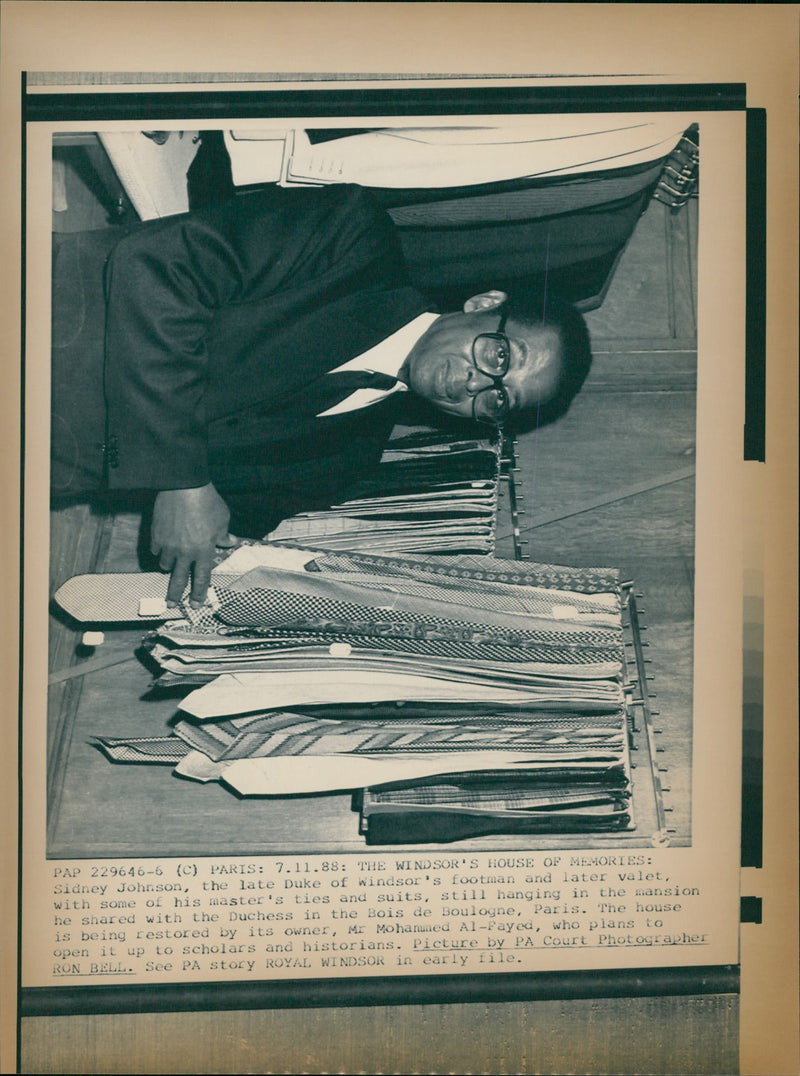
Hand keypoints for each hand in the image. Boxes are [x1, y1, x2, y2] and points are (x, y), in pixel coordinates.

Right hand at [151, 483, 236, 606]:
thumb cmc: (207, 502)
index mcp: (204, 551)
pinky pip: (156, 549)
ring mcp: (168, 545)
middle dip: (175, 595)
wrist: (183, 486)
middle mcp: (185, 552)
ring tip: (171, 564)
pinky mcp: (156, 535)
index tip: (196, 604)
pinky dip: (159, 550)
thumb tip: (229, 543)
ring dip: (169, 566)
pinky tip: (162, 547)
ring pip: (165, 564)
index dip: (199, 593)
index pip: (201, 578)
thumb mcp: (223, 519)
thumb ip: (224, 535)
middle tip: (171, 605)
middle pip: (178, 580)